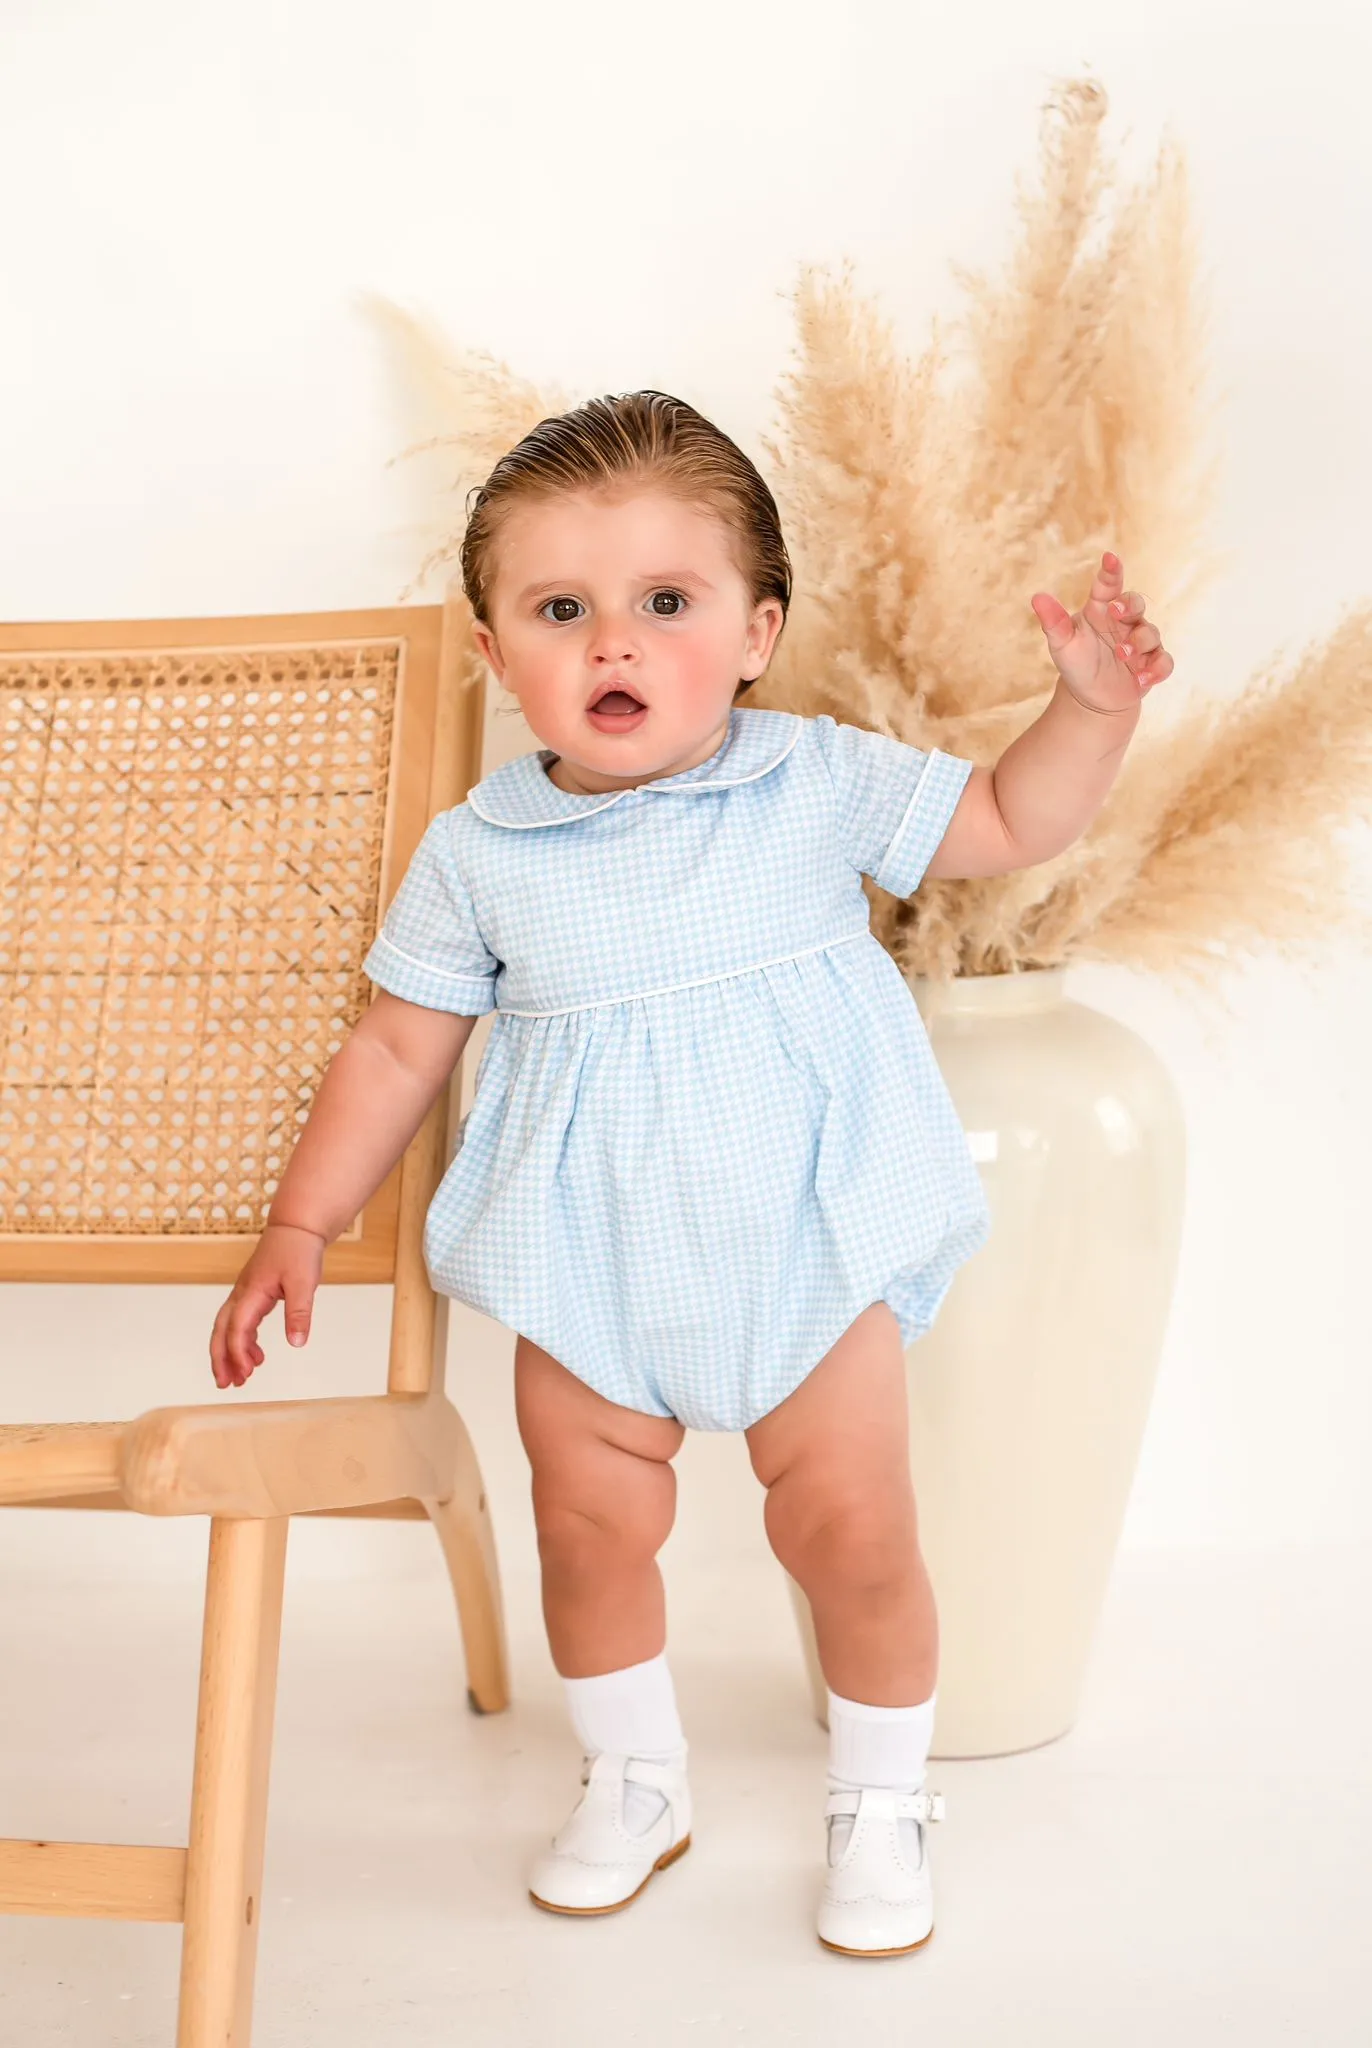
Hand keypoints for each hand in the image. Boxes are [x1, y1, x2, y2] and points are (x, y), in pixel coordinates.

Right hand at [209, 1222, 325, 1388]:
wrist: (297, 1227)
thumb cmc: (298, 1251)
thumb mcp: (304, 1283)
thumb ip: (299, 1313)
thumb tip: (296, 1343)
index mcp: (251, 1292)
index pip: (237, 1328)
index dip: (238, 1352)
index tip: (247, 1373)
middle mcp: (242, 1294)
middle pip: (221, 1330)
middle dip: (220, 1358)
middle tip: (226, 1384)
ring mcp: (245, 1293)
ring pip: (228, 1328)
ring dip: (230, 1353)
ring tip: (241, 1378)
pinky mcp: (253, 1294)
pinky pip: (241, 1322)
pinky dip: (244, 1341)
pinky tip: (257, 1356)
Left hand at [1029, 552, 1173, 713]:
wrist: (1089, 698)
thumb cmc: (1077, 664)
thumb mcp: (1062, 644)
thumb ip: (1053, 622)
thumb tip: (1037, 597)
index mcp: (1102, 610)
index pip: (1109, 585)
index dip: (1111, 571)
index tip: (1110, 558)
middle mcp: (1124, 622)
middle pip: (1136, 603)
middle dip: (1130, 604)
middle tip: (1116, 612)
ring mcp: (1141, 643)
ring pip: (1151, 633)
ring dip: (1138, 642)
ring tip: (1122, 654)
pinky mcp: (1151, 664)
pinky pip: (1164, 662)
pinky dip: (1157, 669)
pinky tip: (1142, 678)